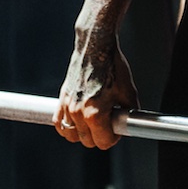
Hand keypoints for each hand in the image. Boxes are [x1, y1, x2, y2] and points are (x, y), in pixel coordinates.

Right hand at [53, 32, 136, 149]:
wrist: (96, 46)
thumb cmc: (112, 65)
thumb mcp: (129, 92)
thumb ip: (128, 113)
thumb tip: (128, 124)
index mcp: (95, 113)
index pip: (103, 142)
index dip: (114, 138)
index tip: (117, 129)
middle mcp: (78, 112)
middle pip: (87, 141)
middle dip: (100, 136)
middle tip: (109, 123)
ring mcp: (67, 106)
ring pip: (72, 135)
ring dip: (83, 132)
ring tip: (94, 122)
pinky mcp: (62, 98)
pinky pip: (59, 124)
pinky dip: (68, 126)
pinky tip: (78, 120)